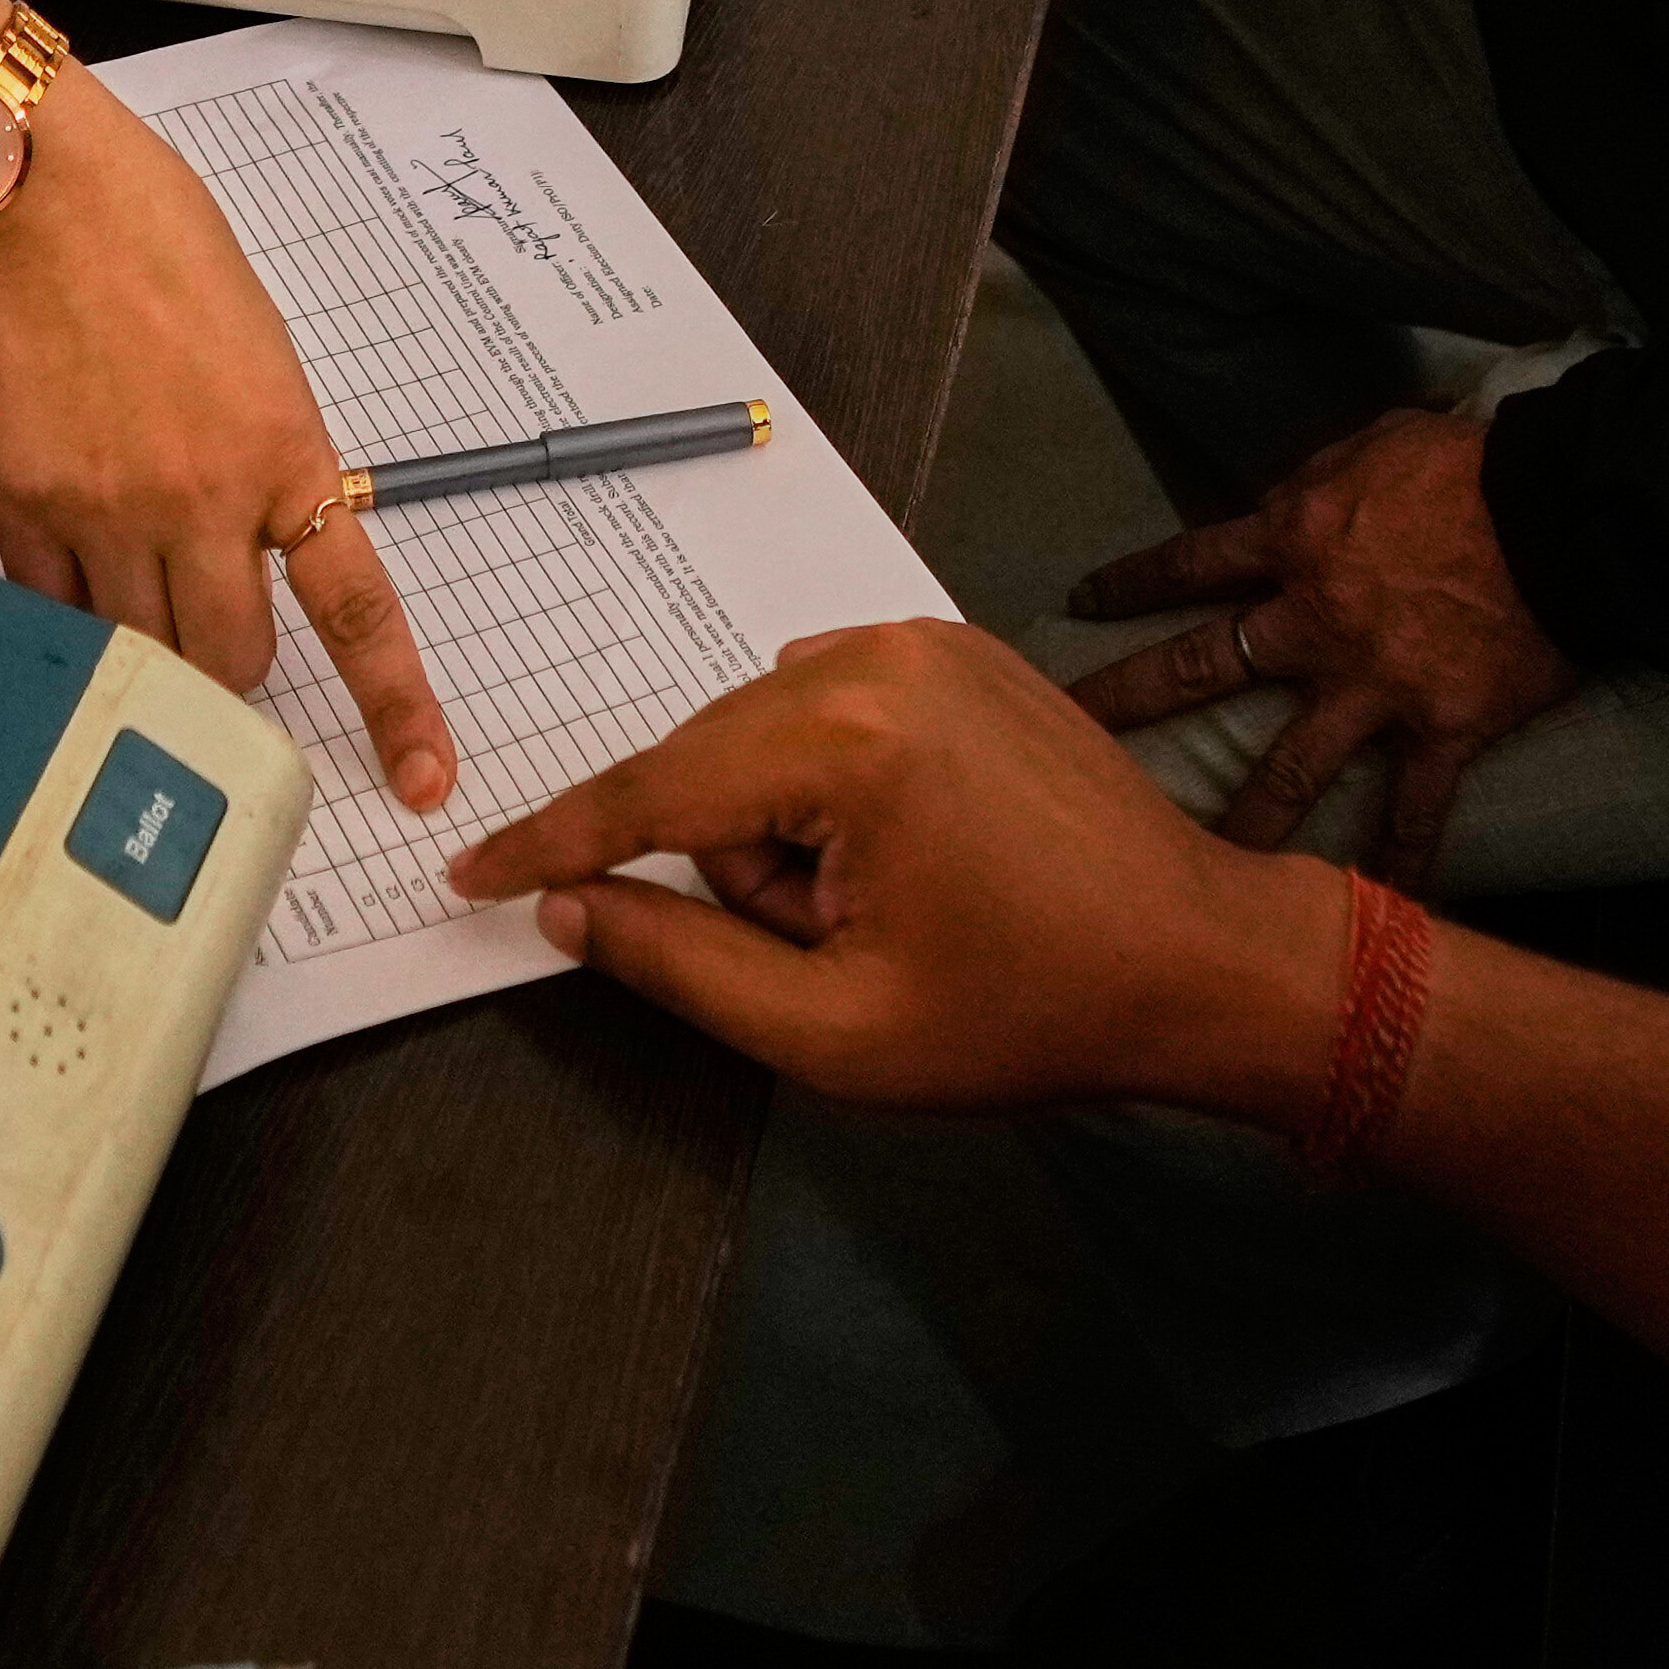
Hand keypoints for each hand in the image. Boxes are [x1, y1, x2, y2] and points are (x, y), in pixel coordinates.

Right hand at [0, 78, 456, 813]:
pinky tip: (69, 580)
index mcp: (283, 452)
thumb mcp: (260, 352)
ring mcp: (108, 513)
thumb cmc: (159, 244)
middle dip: (233, 667)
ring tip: (136, 601)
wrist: (41, 202)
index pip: (354, 609)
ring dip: (152, 652)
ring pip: (143, 656)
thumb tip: (264, 528)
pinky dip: (69, 618)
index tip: (423, 780)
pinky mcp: (27, 508)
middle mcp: (201, 502)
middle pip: (233, 661)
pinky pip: (56, 615)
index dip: (392, 707)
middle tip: (217, 630)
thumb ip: (271, 453)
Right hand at [446, 615, 1357, 1121]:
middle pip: (708, 762)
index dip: (553, 844)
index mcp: (847, 739)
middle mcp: (877, 655)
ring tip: (883, 911)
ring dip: (784, 833)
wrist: (1198, 960)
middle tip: (835, 949)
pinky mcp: (956, 649)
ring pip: (762, 739)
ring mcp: (923, 639)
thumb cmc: (1028, 1011)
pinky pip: (828, 715)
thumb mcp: (834, 1029)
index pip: (653, 791)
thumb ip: (680, 966)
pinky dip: (828, 790)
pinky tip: (905, 861)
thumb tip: (567, 913)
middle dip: (735, 868)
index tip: (470, 869)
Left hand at [1072, 403, 1581, 878]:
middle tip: (1071, 737)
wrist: (1561, 508)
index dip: (1132, 584)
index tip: (1083, 605)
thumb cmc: (1469, 464)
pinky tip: (1390, 907)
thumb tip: (1283, 503)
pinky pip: (1415, 807)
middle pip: (1200, 666)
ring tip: (1199, 872)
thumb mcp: (1372, 445)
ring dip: (1244, 821)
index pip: (1190, 563)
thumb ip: (1316, 483)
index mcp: (1295, 540)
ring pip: (1290, 767)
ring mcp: (1374, 684)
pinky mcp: (1441, 727)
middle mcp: (1315, 621)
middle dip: (1128, 700)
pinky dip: (1402, 859)